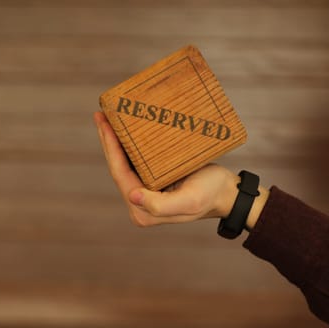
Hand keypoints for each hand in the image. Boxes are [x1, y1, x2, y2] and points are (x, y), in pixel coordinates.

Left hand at [94, 111, 240, 226]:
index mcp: (143, 211)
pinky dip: (129, 145)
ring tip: (108, 118)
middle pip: (118, 168)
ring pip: (125, 164)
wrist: (227, 193)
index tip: (105, 124)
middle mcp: (140, 204)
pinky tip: (126, 129)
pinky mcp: (153, 183)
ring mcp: (145, 193)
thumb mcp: (189, 200)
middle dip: (109, 141)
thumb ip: (160, 205)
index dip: (111, 149)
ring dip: (116, 141)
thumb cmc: (210, 195)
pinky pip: (136, 162)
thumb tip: (132, 196)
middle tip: (101, 115)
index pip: (120, 175)